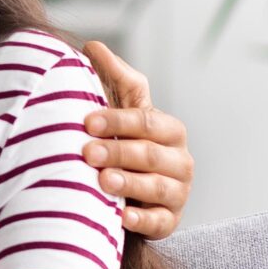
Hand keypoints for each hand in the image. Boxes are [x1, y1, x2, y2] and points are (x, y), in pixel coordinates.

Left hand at [82, 40, 192, 239]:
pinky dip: (142, 220)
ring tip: (102, 181)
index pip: (147, 121)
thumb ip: (114, 78)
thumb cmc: (125, 141)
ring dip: (129, 184)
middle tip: (87, 152)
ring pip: (157, 188)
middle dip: (119, 152)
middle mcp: (180, 161)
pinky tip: (121, 216)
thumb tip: (93, 46)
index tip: (87, 121)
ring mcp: (177, 193)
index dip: (118, 120)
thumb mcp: (122, 108)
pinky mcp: (168, 221)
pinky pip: (159, 222)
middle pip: (151, 155)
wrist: (129, 188)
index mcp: (169, 130)